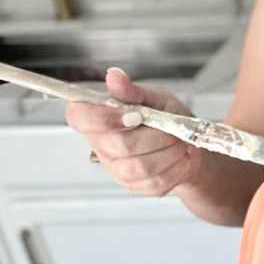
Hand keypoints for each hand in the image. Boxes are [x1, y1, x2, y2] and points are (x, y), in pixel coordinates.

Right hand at [65, 67, 201, 197]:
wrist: (184, 143)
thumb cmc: (163, 117)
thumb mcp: (152, 97)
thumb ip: (132, 91)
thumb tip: (114, 77)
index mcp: (97, 118)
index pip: (79, 118)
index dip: (105, 118)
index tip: (135, 115)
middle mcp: (101, 145)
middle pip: (120, 145)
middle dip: (155, 136)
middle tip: (171, 128)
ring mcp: (117, 169)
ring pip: (140, 166)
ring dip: (168, 153)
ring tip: (179, 142)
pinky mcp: (136, 186)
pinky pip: (155, 182)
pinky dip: (175, 167)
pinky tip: (180, 157)